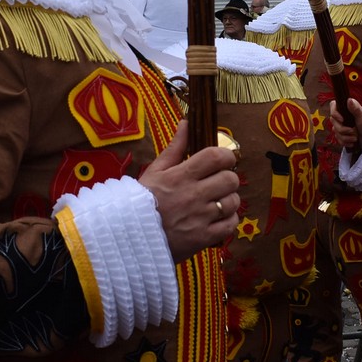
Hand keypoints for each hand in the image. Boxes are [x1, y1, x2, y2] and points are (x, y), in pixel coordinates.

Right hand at [139, 121, 240, 261]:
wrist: (128, 235)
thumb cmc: (141, 200)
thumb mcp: (155, 171)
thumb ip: (175, 147)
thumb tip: (187, 123)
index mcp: (181, 176)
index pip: (217, 157)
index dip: (226, 156)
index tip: (223, 161)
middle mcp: (193, 195)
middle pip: (230, 179)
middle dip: (227, 179)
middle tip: (218, 183)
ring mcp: (200, 218)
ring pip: (233, 202)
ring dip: (228, 200)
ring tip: (216, 202)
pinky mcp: (204, 238)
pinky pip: (231, 225)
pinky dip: (228, 220)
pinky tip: (217, 218)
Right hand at [328, 99, 361, 150]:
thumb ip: (355, 109)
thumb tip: (349, 100)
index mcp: (345, 108)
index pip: (333, 105)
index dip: (335, 113)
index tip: (342, 120)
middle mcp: (341, 116)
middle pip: (333, 121)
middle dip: (343, 129)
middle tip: (354, 131)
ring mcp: (339, 125)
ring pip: (336, 132)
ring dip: (346, 137)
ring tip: (355, 138)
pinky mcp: (340, 135)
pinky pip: (338, 139)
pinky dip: (346, 142)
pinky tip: (352, 142)